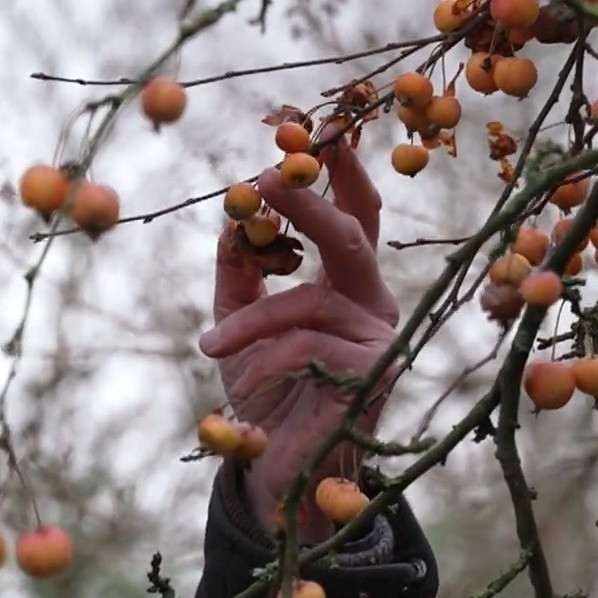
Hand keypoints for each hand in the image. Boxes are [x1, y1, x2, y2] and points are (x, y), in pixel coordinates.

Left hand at [198, 137, 402, 543]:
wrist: (279, 471)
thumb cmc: (266, 394)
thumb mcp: (240, 323)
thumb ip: (240, 271)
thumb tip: (232, 217)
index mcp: (351, 281)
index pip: (358, 214)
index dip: (343, 170)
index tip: (320, 126)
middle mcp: (376, 301)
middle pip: (349, 236)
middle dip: (307, 204)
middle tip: (264, 180)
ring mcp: (383, 337)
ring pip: (305, 303)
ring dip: (249, 326)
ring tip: (214, 352)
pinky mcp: (376, 373)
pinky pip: (306, 346)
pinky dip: (265, 362)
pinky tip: (248, 386)